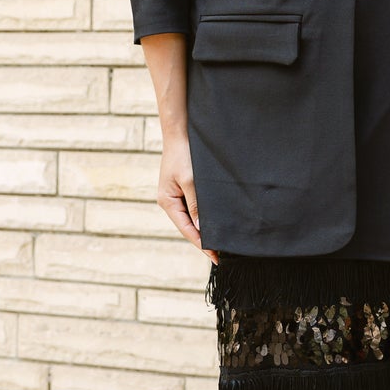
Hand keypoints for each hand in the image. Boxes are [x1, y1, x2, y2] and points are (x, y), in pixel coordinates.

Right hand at [158, 134, 218, 264]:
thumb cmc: (184, 154)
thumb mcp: (191, 181)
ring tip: (222, 242)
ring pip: (193, 217)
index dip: (202, 244)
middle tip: (222, 254)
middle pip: (189, 226)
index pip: (187, 230)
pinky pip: (195, 207)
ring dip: (206, 228)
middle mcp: (170, 201)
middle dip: (204, 239)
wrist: (181, 131)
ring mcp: (176, 195)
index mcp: (167, 202)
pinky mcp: (184, 187)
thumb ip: (197, 205)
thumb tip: (202, 230)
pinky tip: (217, 221)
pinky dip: (205, 215)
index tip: (216, 258)